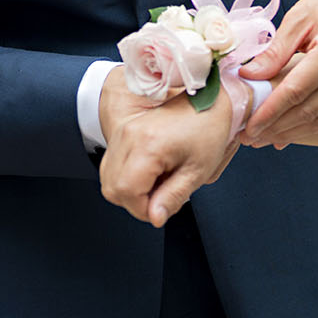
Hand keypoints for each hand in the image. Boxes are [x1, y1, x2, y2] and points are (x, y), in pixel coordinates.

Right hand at [97, 67, 237, 227]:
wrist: (208, 99)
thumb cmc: (208, 129)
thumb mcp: (198, 170)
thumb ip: (173, 198)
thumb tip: (155, 218)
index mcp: (148, 145)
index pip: (126, 192)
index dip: (144, 208)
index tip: (163, 207)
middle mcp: (128, 136)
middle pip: (113, 188)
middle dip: (135, 201)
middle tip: (163, 195)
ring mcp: (123, 132)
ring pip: (108, 178)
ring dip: (130, 189)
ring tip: (159, 181)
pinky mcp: (123, 131)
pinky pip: (112, 164)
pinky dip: (126, 176)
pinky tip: (151, 172)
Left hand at [237, 0, 317, 146]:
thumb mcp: (301, 16)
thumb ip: (276, 51)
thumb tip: (248, 76)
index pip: (295, 92)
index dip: (268, 113)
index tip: (246, 127)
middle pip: (308, 112)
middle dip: (275, 128)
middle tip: (248, 138)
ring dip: (291, 132)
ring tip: (264, 138)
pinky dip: (311, 125)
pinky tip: (290, 131)